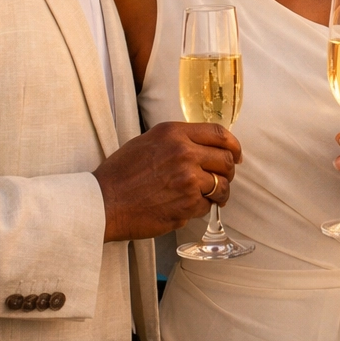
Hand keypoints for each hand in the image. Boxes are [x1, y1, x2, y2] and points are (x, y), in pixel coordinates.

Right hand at [94, 121, 242, 241]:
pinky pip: (207, 205)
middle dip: (228, 171)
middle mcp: (184, 153)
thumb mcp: (148, 142)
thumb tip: (203, 147)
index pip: (219, 133)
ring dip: (220, 192)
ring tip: (211, 196)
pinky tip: (187, 206)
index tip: (236, 155)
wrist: (103, 202)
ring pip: (222, 185)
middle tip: (222, 178)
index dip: (233, 145)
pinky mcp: (187, 204)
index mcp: (174, 133)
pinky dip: (202, 207)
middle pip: (225, 160)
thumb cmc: (120, 174)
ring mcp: (188, 180)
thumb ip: (177, 141)